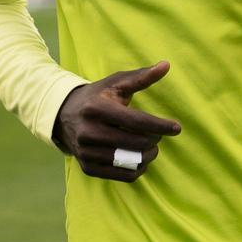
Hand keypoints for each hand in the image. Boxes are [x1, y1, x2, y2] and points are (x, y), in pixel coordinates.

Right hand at [52, 60, 181, 182]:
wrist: (64, 115)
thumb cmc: (97, 96)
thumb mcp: (116, 83)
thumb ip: (142, 76)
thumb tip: (166, 65)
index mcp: (97, 108)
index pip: (136, 121)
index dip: (159, 125)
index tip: (177, 128)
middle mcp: (89, 132)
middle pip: (135, 143)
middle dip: (154, 139)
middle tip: (159, 135)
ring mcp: (86, 152)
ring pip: (130, 161)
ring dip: (148, 155)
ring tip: (152, 147)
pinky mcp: (87, 167)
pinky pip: (121, 176)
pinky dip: (137, 169)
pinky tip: (140, 159)